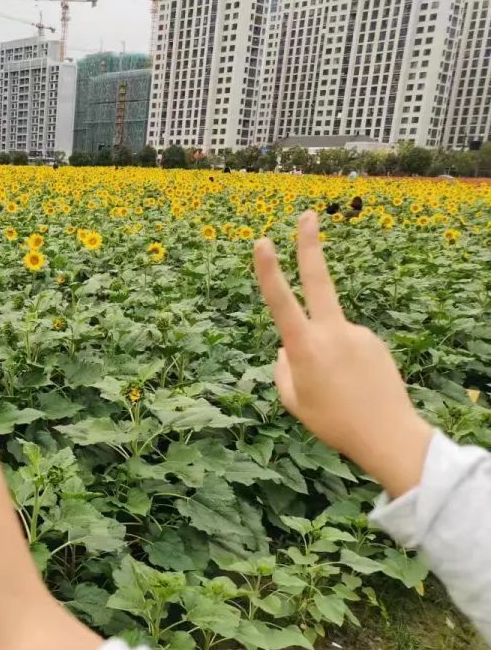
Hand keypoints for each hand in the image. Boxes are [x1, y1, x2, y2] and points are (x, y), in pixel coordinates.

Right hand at [253, 211, 432, 498]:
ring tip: (339, 392)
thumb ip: (283, 368)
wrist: (388, 434)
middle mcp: (332, 332)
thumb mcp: (293, 400)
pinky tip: (354, 387)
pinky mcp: (373, 341)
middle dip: (310, 246)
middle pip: (319, 280)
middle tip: (308, 215)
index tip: (262, 242)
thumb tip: (286, 347)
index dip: (269, 271)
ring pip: (328, 335)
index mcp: (305, 348)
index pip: (281, 302)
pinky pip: (348, 346)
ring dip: (327, 356)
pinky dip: (345, 363)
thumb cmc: (332, 422)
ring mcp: (357, 333)